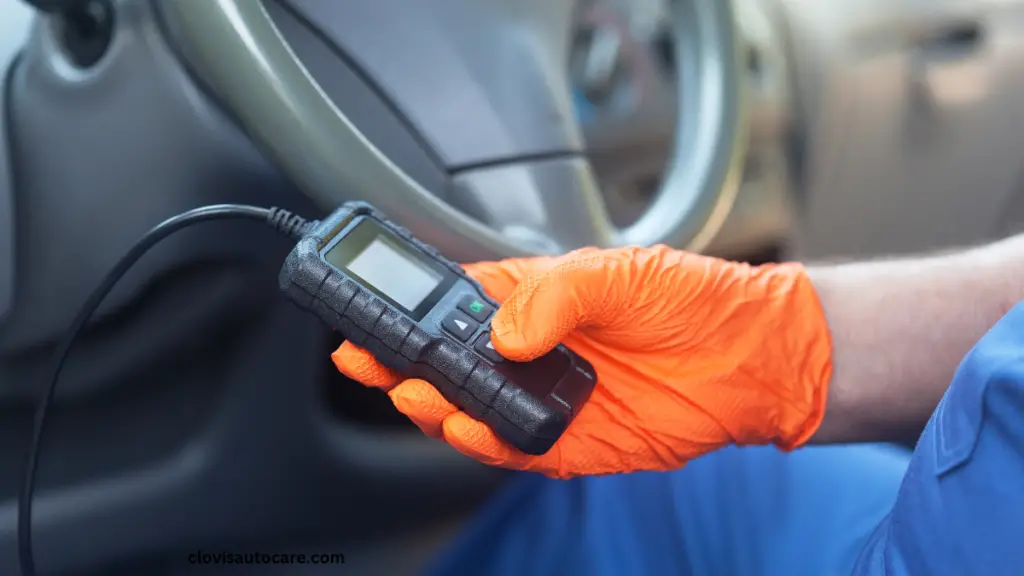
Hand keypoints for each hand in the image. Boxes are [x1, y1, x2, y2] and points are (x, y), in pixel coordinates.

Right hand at [332, 246, 832, 477]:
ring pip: (471, 407)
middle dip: (404, 361)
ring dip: (436, 403)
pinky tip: (466, 425)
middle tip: (368, 357)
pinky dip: (485, 440)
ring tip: (416, 392)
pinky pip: (514, 446)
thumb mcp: (620, 274)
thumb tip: (505, 332)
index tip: (372, 306)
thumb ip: (556, 296)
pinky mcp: (569, 442)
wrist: (751, 357)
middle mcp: (532, 351)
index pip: (457, 302)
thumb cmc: (692, 302)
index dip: (411, 307)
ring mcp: (547, 398)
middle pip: (450, 361)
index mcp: (534, 301)